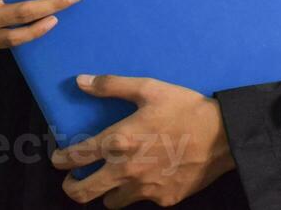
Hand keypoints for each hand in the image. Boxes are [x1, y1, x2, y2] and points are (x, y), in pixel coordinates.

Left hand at [51, 75, 236, 207]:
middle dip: (71, 188)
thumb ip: (111, 85)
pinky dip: (141, 192)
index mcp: (118, 141)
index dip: (61, 160)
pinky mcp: (164, 199)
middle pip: (83, 193)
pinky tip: (149, 177)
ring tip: (112, 181)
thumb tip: (80, 82)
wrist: (223, 135)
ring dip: (107, 192)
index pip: (76, 157)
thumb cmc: (184, 108)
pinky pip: (143, 200)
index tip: (57, 159)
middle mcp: (126, 170)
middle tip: (72, 181)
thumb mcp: (148, 88)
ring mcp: (145, 189)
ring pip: (112, 202)